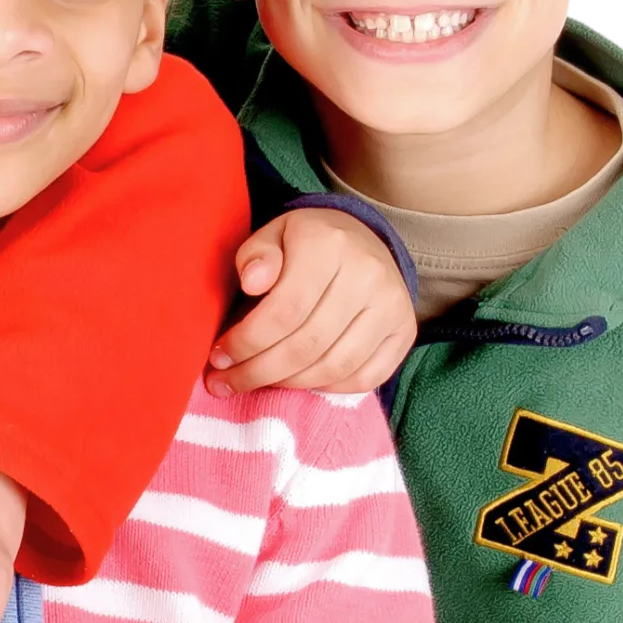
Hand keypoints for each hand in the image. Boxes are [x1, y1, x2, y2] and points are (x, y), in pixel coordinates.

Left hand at [207, 207, 416, 395]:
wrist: (360, 240)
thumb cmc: (302, 244)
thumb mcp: (272, 235)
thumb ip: (255, 256)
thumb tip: (252, 283)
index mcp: (329, 245)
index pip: (284, 310)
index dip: (246, 342)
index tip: (218, 356)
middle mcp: (368, 275)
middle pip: (306, 345)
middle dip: (258, 371)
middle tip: (225, 381)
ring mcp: (393, 306)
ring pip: (333, 367)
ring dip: (286, 384)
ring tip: (255, 381)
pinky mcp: (404, 332)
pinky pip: (363, 378)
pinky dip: (324, 387)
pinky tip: (296, 380)